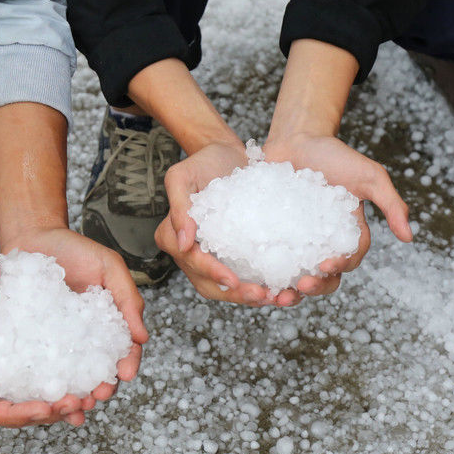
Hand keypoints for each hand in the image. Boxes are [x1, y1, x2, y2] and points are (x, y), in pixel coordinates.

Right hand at [0, 256, 89, 426]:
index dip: (18, 416)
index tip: (45, 408)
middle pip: (15, 411)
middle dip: (46, 412)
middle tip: (75, 404)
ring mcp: (2, 368)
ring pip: (31, 396)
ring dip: (56, 401)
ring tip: (84, 398)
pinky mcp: (18, 352)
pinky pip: (40, 372)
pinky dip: (59, 379)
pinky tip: (82, 378)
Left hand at [2, 227, 148, 416]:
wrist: (32, 237)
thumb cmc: (74, 248)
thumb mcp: (109, 266)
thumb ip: (128, 297)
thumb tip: (143, 337)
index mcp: (110, 322)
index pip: (125, 349)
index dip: (128, 364)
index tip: (126, 375)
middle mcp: (86, 337)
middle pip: (98, 370)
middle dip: (101, 388)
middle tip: (96, 397)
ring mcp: (59, 342)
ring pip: (71, 376)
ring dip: (75, 395)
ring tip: (73, 406)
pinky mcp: (33, 342)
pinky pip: (40, 367)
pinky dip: (45, 386)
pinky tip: (44, 399)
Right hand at [155, 142, 289, 306]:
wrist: (228, 156)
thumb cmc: (203, 162)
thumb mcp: (182, 176)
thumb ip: (178, 207)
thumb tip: (181, 244)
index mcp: (172, 237)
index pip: (192, 262)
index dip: (212, 274)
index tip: (233, 281)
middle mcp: (189, 252)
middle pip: (209, 284)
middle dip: (235, 294)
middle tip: (262, 295)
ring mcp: (211, 256)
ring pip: (227, 287)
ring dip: (249, 297)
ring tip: (275, 297)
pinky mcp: (232, 254)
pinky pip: (244, 275)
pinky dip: (260, 284)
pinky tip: (280, 288)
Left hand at [261, 133, 412, 295]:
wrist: (297, 137)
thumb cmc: (336, 155)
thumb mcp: (369, 176)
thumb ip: (391, 204)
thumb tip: (409, 238)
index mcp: (347, 233)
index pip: (348, 259)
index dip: (339, 267)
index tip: (325, 265)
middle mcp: (322, 242)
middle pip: (323, 276)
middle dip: (314, 287)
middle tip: (299, 285)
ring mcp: (295, 240)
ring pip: (295, 273)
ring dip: (287, 288)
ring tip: (275, 292)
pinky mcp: (271, 233)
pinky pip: (267, 256)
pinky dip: (262, 268)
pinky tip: (252, 273)